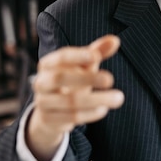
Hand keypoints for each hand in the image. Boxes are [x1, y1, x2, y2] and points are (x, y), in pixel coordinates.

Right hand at [27, 35, 123, 160]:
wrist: (51, 110)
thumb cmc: (71, 79)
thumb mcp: (83, 65)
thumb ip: (97, 52)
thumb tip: (115, 40)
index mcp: (49, 64)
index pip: (61, 57)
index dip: (77, 56)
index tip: (96, 57)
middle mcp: (41, 82)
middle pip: (60, 78)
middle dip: (87, 78)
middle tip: (111, 79)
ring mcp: (43, 102)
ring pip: (69, 101)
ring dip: (96, 100)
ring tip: (119, 97)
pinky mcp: (49, 119)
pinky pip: (70, 117)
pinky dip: (89, 114)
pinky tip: (104, 109)